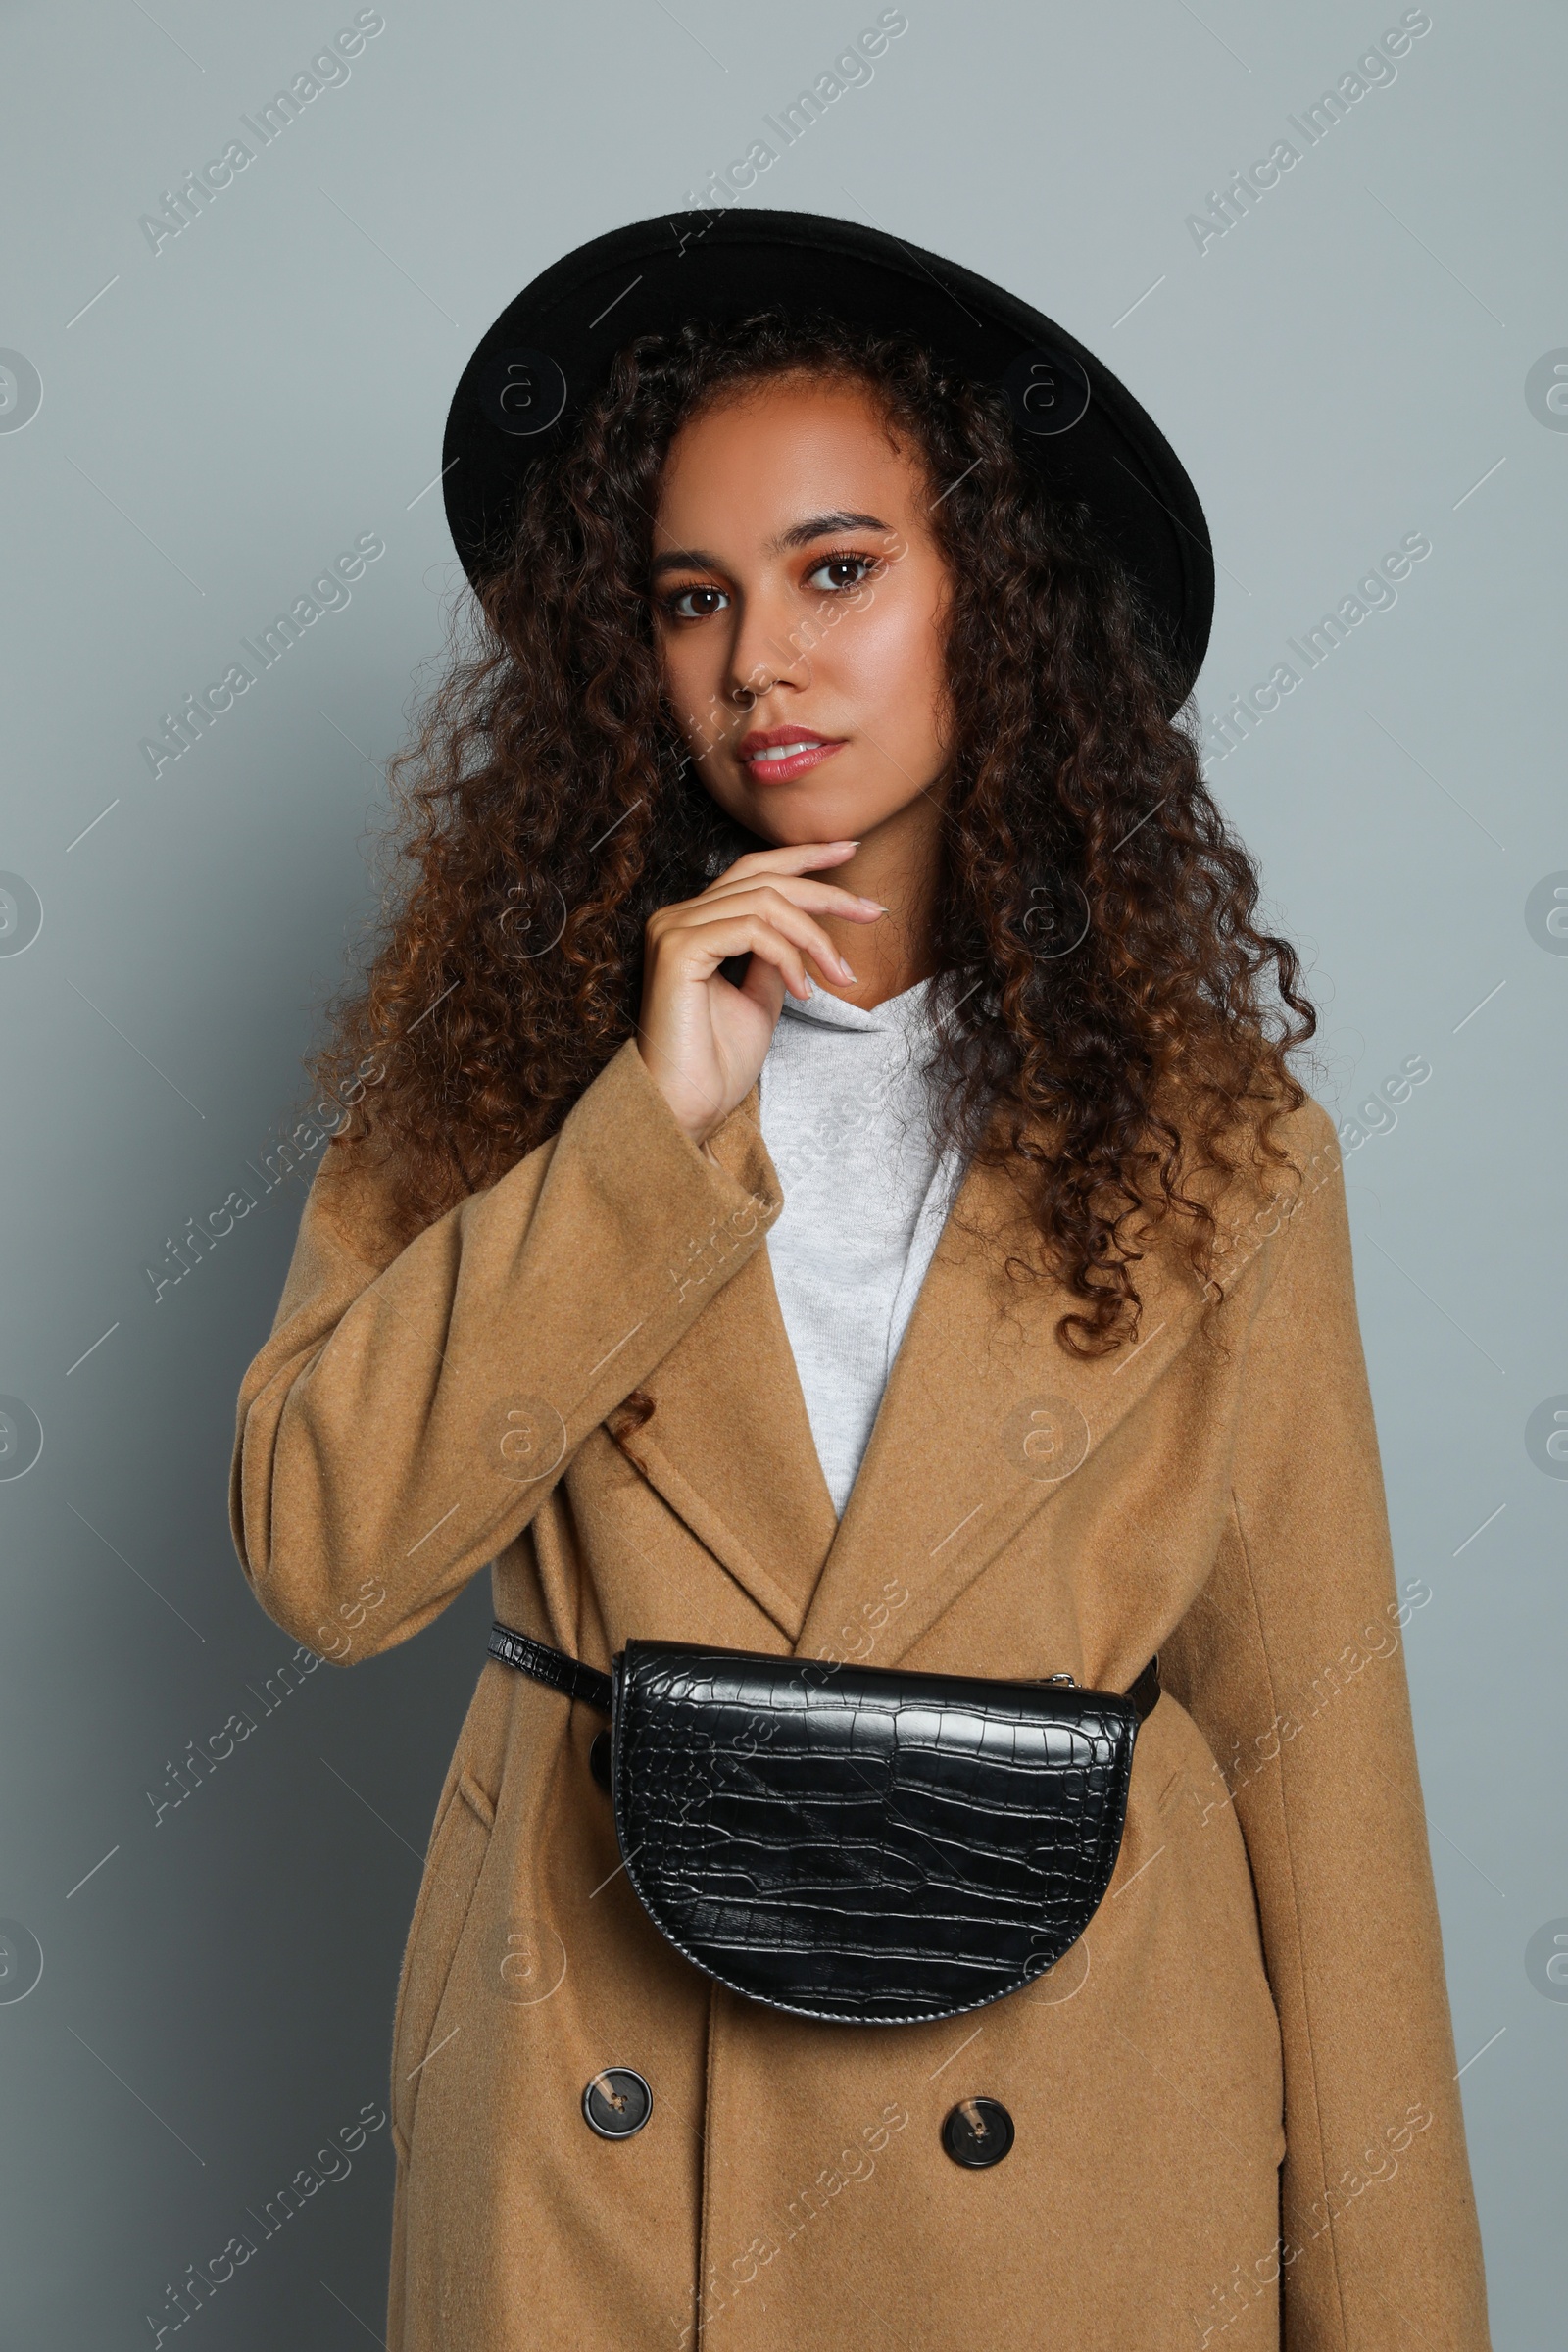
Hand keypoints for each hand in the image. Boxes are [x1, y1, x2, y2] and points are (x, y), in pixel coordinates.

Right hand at [636, 841, 885, 1142]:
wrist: (688, 1107)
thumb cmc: (719, 1063)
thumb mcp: (761, 998)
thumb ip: (776, 957)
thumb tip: (804, 930)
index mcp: (694, 924)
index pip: (751, 871)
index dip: (802, 857)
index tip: (849, 849)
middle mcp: (678, 918)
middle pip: (763, 877)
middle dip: (825, 890)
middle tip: (872, 910)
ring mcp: (674, 930)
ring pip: (765, 902)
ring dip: (815, 938)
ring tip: (840, 976)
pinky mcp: (679, 949)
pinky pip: (753, 930)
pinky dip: (789, 956)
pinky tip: (805, 990)